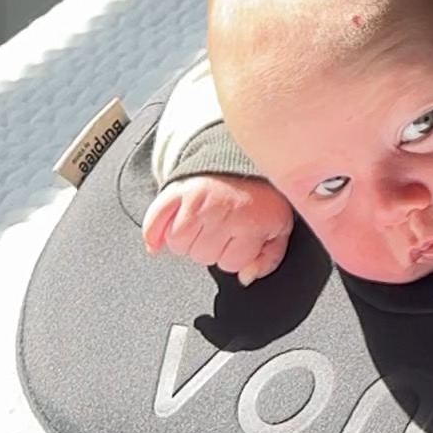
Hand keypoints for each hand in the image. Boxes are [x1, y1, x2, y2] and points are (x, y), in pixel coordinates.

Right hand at [143, 175, 294, 282]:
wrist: (242, 155)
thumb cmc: (261, 194)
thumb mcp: (278, 226)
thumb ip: (269, 259)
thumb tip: (246, 277)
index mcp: (252, 220)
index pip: (231, 263)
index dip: (235, 253)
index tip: (240, 236)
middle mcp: (223, 210)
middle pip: (202, 255)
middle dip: (211, 246)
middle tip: (221, 225)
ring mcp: (197, 200)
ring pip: (179, 243)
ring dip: (187, 238)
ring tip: (202, 222)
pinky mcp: (177, 189)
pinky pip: (155, 222)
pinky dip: (154, 232)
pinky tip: (161, 237)